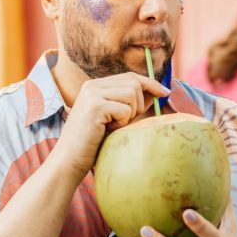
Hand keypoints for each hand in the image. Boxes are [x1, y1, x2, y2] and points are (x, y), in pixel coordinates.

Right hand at [52, 73, 169, 178]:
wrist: (70, 159)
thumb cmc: (94, 142)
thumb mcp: (116, 118)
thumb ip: (133, 104)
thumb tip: (158, 92)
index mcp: (95, 86)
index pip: (131, 77)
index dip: (151, 83)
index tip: (166, 92)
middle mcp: (92, 85)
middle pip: (134, 83)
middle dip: (139, 104)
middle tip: (126, 121)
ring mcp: (92, 94)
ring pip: (132, 94)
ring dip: (130, 114)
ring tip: (114, 126)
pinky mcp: (95, 106)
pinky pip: (125, 109)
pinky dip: (122, 123)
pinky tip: (108, 130)